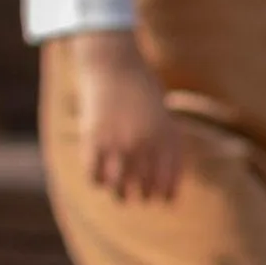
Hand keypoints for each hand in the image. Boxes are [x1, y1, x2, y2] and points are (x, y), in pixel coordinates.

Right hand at [70, 31, 181, 200]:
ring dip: (120, 195)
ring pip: (119, 189)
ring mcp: (118, 143)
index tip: (162, 200)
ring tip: (121, 194)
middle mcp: (144, 144)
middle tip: (139, 196)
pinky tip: (101, 175)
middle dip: (143, 196)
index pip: (168, 182)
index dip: (166, 196)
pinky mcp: (95, 140)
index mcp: (165, 139)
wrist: (115, 64)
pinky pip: (95, 177)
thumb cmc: (143, 90)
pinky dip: (98, 181)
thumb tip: (171, 185)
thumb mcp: (166, 117)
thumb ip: (170, 147)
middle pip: (144, 189)